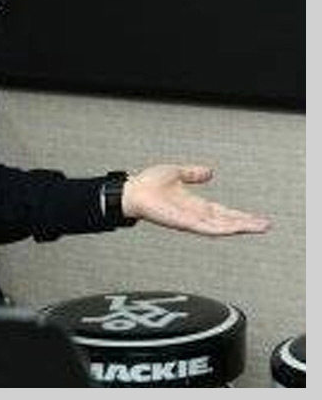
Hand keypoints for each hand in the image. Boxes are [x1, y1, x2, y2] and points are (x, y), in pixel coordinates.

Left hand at [122, 164, 270, 235]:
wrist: (132, 191)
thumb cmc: (147, 185)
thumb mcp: (176, 173)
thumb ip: (193, 173)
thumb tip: (208, 171)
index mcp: (195, 204)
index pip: (223, 212)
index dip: (241, 215)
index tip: (257, 218)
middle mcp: (195, 214)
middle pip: (227, 221)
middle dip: (247, 223)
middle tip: (266, 225)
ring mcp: (190, 220)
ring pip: (221, 226)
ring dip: (240, 226)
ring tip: (258, 227)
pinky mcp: (183, 222)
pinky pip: (205, 227)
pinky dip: (220, 228)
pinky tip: (233, 228)